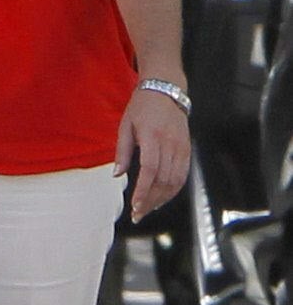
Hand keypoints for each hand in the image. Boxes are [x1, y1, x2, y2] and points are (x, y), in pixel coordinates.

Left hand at [115, 85, 190, 221]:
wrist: (166, 90)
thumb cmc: (143, 107)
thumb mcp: (125, 125)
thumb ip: (122, 151)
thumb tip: (117, 174)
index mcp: (152, 136)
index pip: (150, 170)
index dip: (144, 190)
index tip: (135, 205)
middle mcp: (169, 143)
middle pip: (163, 180)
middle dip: (150, 200)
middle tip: (138, 214)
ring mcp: (181, 147)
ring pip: (175, 181)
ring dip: (161, 199)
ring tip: (148, 209)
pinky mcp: (187, 149)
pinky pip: (182, 175)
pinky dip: (173, 190)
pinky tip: (162, 198)